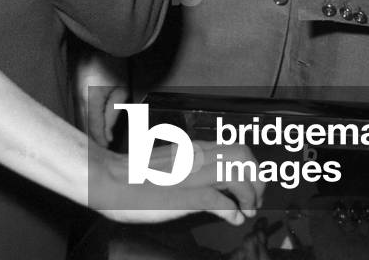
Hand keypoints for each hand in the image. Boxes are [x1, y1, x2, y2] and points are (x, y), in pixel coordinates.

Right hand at [75, 51, 128, 147]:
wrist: (104, 43)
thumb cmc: (115, 65)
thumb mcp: (121, 90)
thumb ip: (113, 115)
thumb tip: (108, 136)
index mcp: (90, 98)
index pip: (93, 127)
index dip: (99, 141)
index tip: (106, 150)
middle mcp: (77, 96)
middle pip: (82, 126)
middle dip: (91, 139)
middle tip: (100, 152)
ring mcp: (72, 91)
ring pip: (77, 118)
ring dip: (85, 130)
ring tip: (95, 141)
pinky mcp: (70, 87)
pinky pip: (76, 108)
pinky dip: (82, 119)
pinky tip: (88, 125)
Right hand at [97, 142, 262, 225]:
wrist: (111, 179)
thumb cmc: (133, 174)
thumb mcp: (168, 162)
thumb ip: (188, 165)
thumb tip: (206, 177)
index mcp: (193, 149)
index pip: (236, 148)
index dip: (251, 167)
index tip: (253, 183)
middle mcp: (198, 157)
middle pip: (244, 158)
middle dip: (257, 180)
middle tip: (255, 198)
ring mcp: (194, 176)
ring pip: (238, 177)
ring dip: (249, 197)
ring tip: (247, 210)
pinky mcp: (187, 196)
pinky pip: (221, 202)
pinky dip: (233, 212)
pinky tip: (232, 219)